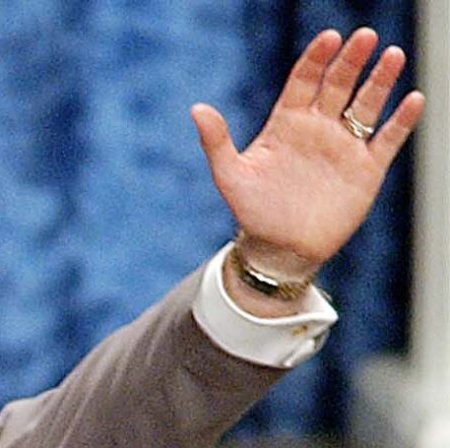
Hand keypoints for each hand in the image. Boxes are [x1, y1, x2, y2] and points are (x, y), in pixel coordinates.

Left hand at [193, 27, 422, 290]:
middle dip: (351, 60)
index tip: (329, 38)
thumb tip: (196, 108)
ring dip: (380, 81)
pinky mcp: (366, 168)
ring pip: (366, 104)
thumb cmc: (252, 211)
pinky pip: (388, 138)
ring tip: (392, 55)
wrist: (278, 250)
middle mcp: (319, 128)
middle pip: (338, 85)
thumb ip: (216, 142)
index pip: (304, 81)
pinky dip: (401, 120)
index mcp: (287, 123)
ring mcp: (344, 145)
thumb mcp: (230, 176)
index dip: (316, 59)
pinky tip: (412, 100)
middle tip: (365, 36)